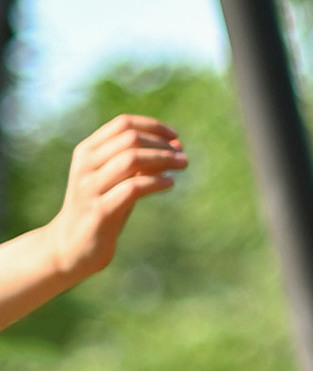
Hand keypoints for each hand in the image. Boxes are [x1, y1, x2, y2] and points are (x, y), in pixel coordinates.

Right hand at [51, 113, 187, 285]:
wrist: (70, 246)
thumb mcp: (121, 181)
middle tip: (183, 157)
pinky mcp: (99, 211)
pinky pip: (132, 188)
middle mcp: (85, 166)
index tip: (175, 136)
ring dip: (163, 159)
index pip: (123, 124)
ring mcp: (90, 188)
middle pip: (130, 139)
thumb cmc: (102, 207)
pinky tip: (170, 183)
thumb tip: (179, 146)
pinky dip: (156, 182)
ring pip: (131, 159)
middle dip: (161, 145)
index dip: (153, 126)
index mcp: (87, 152)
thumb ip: (144, 163)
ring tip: (182, 165)